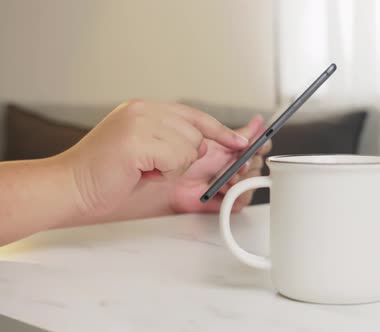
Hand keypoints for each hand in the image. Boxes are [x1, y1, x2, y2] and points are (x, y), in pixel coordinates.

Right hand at [63, 100, 249, 216]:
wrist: (70, 188)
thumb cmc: (108, 179)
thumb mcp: (150, 158)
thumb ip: (178, 147)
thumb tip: (211, 149)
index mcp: (146, 110)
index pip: (195, 116)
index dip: (220, 131)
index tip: (241, 141)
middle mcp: (144, 109)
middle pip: (197, 133)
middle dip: (187, 159)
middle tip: (159, 168)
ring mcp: (140, 120)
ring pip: (190, 147)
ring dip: (172, 168)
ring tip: (144, 170)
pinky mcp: (137, 138)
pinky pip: (177, 158)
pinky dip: (164, 173)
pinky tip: (141, 172)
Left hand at [171, 114, 271, 212]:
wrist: (174, 181)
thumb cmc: (190, 161)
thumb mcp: (216, 140)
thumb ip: (240, 132)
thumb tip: (258, 122)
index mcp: (238, 150)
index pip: (261, 146)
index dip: (261, 146)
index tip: (257, 146)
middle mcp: (239, 166)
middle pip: (259, 164)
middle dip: (248, 164)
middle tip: (238, 164)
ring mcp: (237, 183)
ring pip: (254, 181)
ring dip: (241, 179)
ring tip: (226, 177)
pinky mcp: (232, 200)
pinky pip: (244, 198)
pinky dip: (234, 193)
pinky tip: (222, 189)